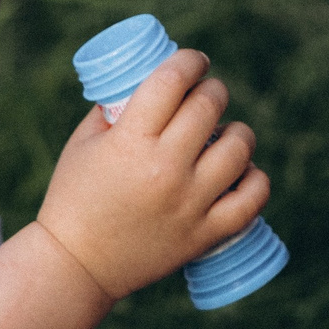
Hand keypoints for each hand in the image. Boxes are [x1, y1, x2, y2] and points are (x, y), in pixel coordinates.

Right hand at [33, 49, 269, 299]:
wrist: (75, 266)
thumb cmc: (74, 197)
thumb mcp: (84, 142)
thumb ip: (115, 108)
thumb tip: (151, 78)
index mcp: (130, 142)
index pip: (172, 80)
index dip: (190, 61)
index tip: (195, 62)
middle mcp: (165, 169)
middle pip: (209, 105)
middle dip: (212, 90)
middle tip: (206, 96)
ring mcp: (189, 203)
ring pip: (239, 147)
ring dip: (236, 132)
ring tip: (224, 135)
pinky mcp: (204, 234)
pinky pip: (253, 198)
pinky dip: (254, 179)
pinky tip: (241, 172)